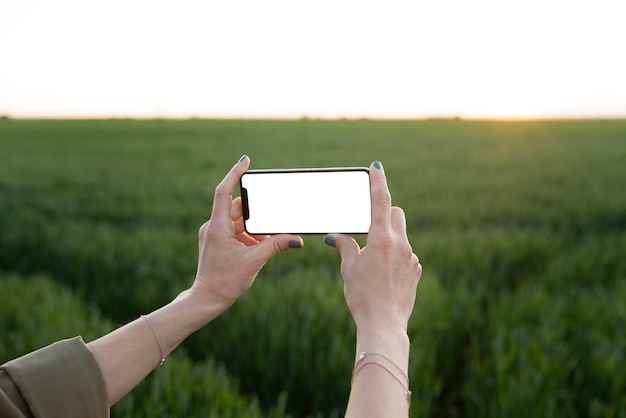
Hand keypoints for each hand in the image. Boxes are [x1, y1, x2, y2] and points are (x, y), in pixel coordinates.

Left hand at [188, 156, 302, 309]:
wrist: (206, 299)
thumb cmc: (225, 282)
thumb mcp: (254, 262)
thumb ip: (275, 246)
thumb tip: (296, 239)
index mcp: (218, 227)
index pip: (224, 192)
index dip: (235, 174)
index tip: (246, 161)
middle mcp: (213, 226)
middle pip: (238, 208)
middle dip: (258, 212)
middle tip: (273, 214)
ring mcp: (214, 233)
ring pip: (239, 220)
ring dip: (255, 227)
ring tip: (267, 240)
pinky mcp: (217, 240)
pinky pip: (235, 229)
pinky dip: (249, 234)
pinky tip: (260, 245)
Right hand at [326, 161, 421, 334]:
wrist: (384, 325)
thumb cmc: (362, 296)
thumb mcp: (349, 268)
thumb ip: (345, 246)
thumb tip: (337, 236)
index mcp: (382, 239)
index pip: (381, 201)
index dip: (378, 181)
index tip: (377, 167)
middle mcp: (401, 244)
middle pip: (396, 214)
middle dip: (384, 215)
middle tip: (368, 229)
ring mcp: (411, 258)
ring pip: (401, 236)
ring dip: (388, 239)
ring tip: (373, 262)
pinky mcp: (416, 270)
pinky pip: (406, 254)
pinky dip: (395, 256)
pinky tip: (384, 275)